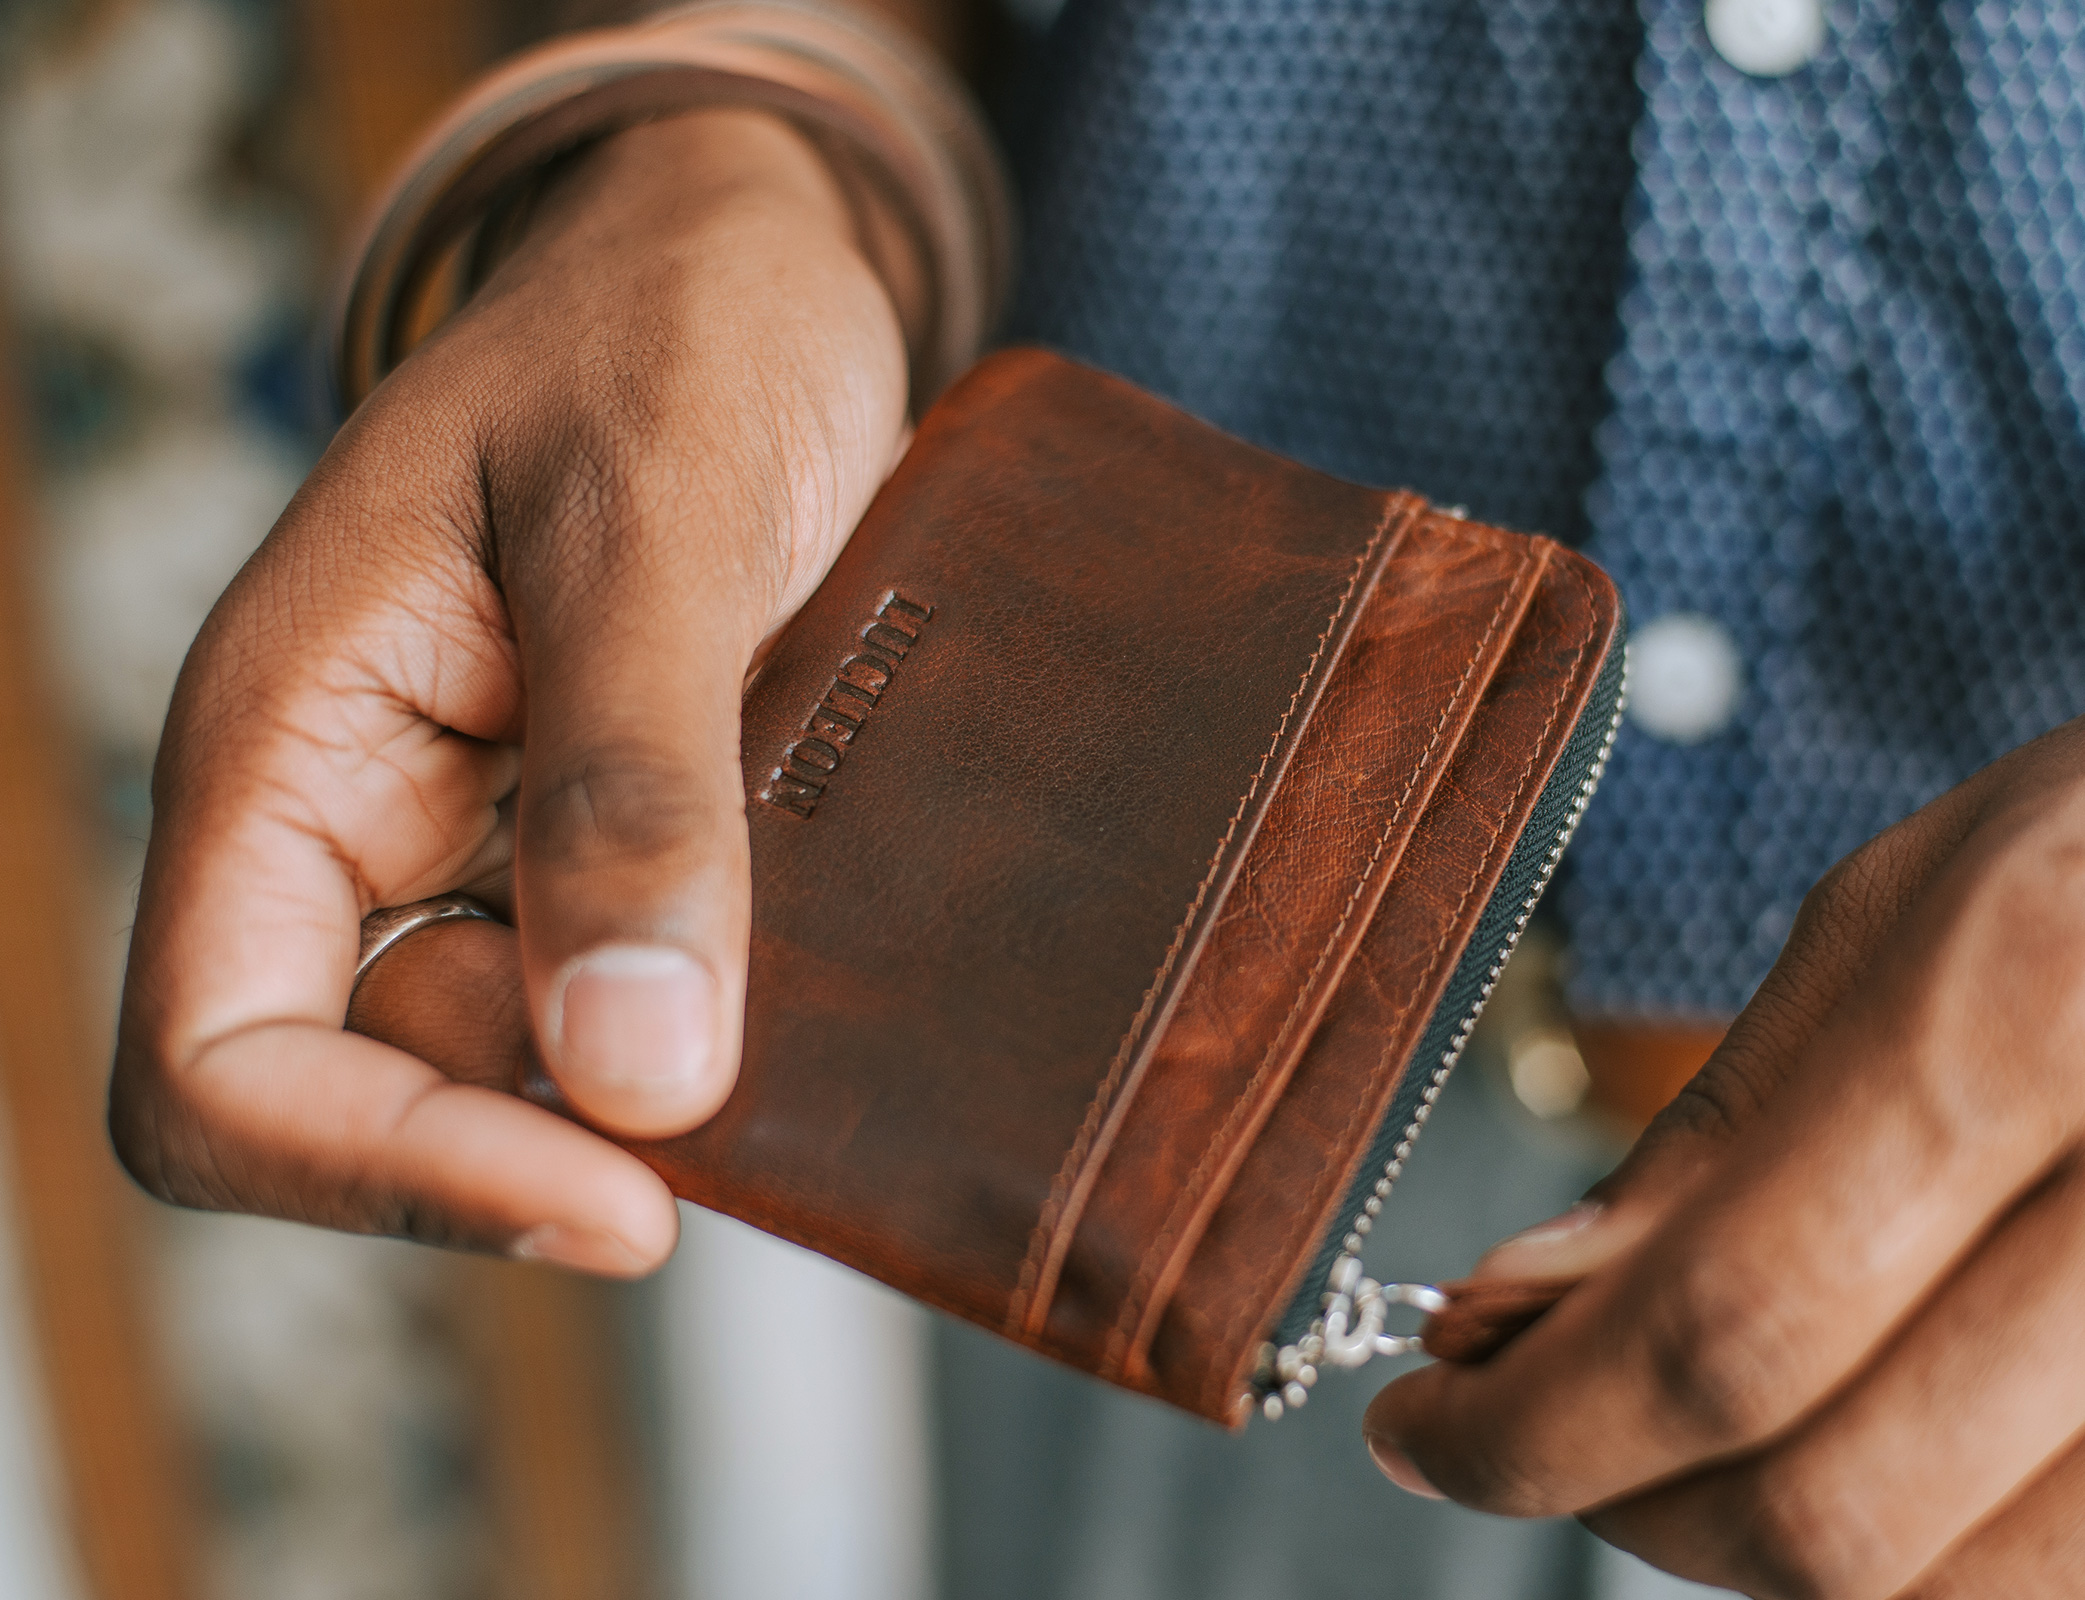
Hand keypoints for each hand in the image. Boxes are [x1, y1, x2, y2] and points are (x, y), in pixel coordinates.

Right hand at [108, 109, 911, 1274]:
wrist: (751, 266)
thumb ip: (631, 787)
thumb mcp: (650, 524)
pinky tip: (824, 978)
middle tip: (748, 1098)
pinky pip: (618, 985)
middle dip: (541, 1135)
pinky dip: (712, 1013)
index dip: (386, 1179)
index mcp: (285, 742)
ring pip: (510, 1064)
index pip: (216, 1067)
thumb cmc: (669, 331)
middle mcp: (357, 819)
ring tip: (809, 1016)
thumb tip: (635, 1082)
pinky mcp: (590, 835)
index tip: (622, 1197)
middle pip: (365, 1100)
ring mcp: (477, 837)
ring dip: (644, 1080)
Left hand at [1366, 717, 2084, 1596]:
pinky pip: (2044, 1574)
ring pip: (1939, 1585)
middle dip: (1605, 1492)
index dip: (1527, 1417)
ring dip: (1732, 1536)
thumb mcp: (1896, 916)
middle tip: (1498, 1422)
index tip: (1415, 1421)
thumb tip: (1517, 1308)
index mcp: (2031, 1020)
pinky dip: (1890, 1546)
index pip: (1728, 1320)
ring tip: (1639, 1427)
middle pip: (1831, 1506)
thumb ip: (1721, 1129)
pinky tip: (1801, 1443)